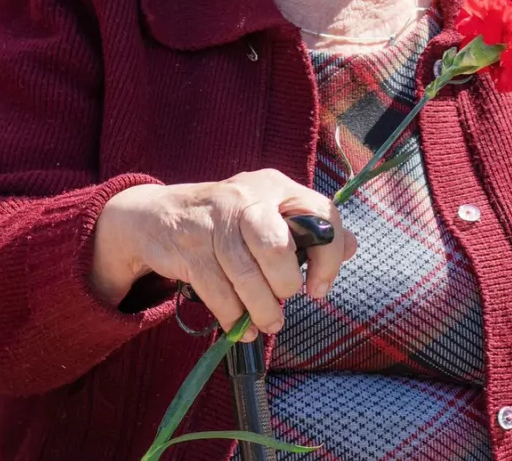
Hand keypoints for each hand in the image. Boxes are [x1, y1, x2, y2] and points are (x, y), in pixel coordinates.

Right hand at [89, 170, 355, 339]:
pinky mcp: (187, 247)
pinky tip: (239, 326)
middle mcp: (244, 197)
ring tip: (267, 323)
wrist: (157, 214)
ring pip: (245, 275)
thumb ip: (309, 229)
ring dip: (260, 309)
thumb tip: (353, 246)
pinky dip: (232, 316)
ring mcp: (212, 221)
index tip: (319, 288)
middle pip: (276, 247)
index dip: (328, 258)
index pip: (318, 216)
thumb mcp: (269, 212)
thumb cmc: (225, 220)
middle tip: (284, 301)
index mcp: (274, 186)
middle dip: (284, 285)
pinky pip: (217, 291)